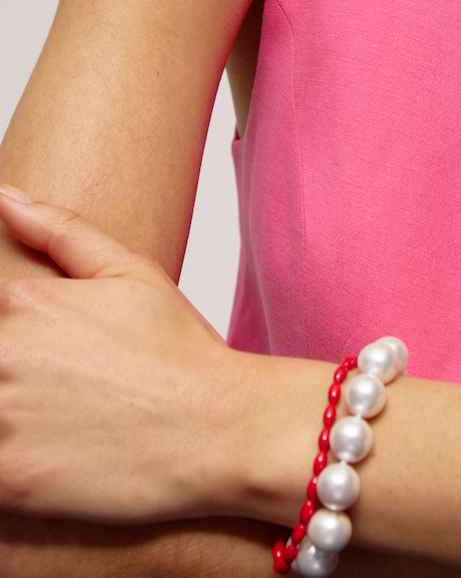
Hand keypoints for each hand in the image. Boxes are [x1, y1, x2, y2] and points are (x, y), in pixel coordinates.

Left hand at [0, 186, 242, 523]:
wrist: (219, 431)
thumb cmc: (178, 353)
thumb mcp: (128, 272)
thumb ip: (59, 230)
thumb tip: (5, 198)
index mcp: (20, 302)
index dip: (7, 333)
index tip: (32, 352)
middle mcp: (0, 356)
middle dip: (5, 373)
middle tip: (46, 386)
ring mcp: (0, 422)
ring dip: (4, 416)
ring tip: (46, 418)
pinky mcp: (8, 481)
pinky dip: (9, 461)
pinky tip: (46, 456)